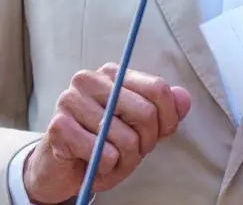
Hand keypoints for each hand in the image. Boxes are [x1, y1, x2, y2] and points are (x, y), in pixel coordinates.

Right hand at [22, 63, 191, 203]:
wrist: (59, 168)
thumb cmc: (101, 145)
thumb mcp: (137, 129)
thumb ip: (162, 113)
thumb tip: (184, 98)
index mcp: (112, 74)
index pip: (157, 89)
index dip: (168, 119)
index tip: (158, 136)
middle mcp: (89, 79)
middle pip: (146, 113)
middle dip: (145, 144)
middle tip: (130, 154)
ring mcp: (70, 100)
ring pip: (125, 139)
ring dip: (124, 162)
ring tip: (110, 162)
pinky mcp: (58, 126)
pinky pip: (103, 154)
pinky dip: (105, 168)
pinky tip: (94, 165)